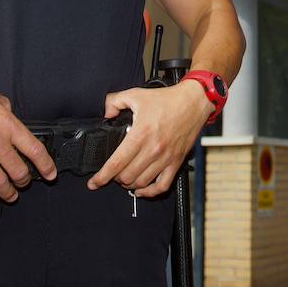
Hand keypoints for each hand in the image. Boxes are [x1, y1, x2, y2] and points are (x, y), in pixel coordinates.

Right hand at [0, 72, 56, 201]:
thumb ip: (5, 110)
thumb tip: (9, 114)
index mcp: (7, 124)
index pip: (35, 150)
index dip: (46, 165)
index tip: (50, 174)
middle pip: (19, 172)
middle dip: (25, 182)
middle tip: (24, 183)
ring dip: (6, 192)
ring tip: (9, 194)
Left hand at [89, 80, 209, 196]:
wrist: (194, 101)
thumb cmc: (167, 99)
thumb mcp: (136, 94)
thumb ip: (114, 101)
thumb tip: (104, 112)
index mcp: (141, 134)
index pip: (117, 163)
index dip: (102, 176)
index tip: (93, 183)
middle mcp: (153, 149)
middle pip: (127, 177)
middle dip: (114, 178)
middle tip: (111, 173)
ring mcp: (166, 158)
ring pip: (141, 183)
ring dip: (129, 184)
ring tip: (124, 178)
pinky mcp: (176, 162)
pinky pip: (162, 186)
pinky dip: (149, 192)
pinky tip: (141, 189)